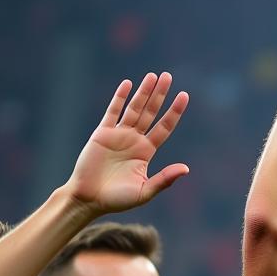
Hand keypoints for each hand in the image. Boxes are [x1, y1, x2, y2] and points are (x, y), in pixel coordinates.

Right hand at [64, 73, 188, 215]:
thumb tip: (186, 169)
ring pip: (134, 108)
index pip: (164, 127)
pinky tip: (128, 84)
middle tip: (168, 76)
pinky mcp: (102, 133)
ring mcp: (118, 135)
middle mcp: (135, 140)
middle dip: (160, 94)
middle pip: (151, 112)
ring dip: (143, 92)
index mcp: (146, 152)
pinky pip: (112, 111)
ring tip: (153, 76)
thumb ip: (164, 179)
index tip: (184, 95)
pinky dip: (119, 98)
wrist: (89, 199)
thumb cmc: (118, 199)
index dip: (174, 112)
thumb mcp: (145, 191)